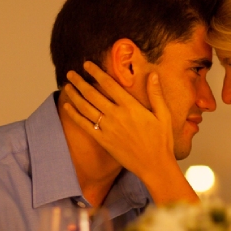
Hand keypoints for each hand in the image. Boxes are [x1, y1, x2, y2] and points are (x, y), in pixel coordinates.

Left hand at [62, 61, 197, 203]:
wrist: (154, 165)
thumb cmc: (161, 140)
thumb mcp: (163, 115)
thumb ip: (156, 94)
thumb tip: (153, 75)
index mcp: (131, 106)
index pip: (109, 84)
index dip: (96, 72)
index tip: (87, 65)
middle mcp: (116, 115)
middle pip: (93, 94)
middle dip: (80, 81)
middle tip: (71, 73)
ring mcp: (108, 128)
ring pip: (86, 107)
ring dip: (74, 95)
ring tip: (67, 85)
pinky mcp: (103, 140)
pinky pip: (85, 125)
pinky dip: (74, 115)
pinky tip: (67, 107)